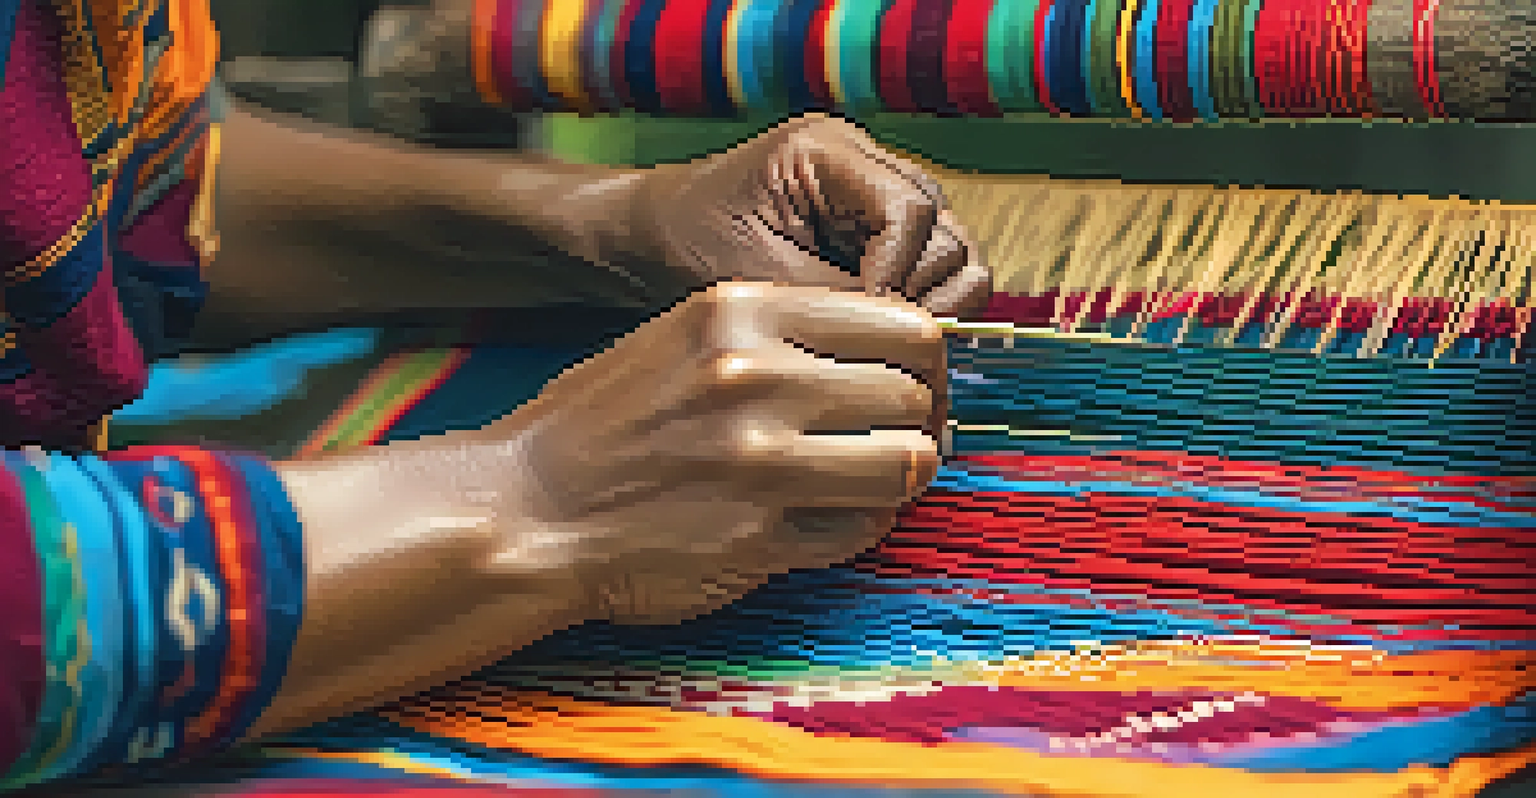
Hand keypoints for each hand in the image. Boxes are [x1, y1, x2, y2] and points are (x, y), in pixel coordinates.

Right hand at [473, 282, 943, 624]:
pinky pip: (862, 530)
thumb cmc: (604, 423)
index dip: (923, 362)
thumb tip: (893, 352)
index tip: (910, 384)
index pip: (903, 323)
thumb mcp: (684, 335)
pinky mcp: (758, 537)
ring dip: (898, 478)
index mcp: (741, 312)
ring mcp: (759, 461)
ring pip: (907, 464)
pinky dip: (856, 528)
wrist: (526, 508)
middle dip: (917, 422)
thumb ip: (783, 334)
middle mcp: (757, 377)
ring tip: (866, 481)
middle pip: (913, 394)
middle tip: (895, 439)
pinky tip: (820, 519)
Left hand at [621, 115, 991, 317]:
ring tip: (884, 345)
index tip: (870, 320)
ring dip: (931, 307)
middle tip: (883, 344)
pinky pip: (935, 275)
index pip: (909, 208)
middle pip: (947, 232)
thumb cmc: (689, 244)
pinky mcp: (885, 237)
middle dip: (923, 296)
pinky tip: (882, 340)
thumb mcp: (754, 274)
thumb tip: (900, 339)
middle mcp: (869, 166)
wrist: (659, 237)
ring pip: (955, 256)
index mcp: (829, 151)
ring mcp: (882, 200)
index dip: (900, 273)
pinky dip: (921, 311)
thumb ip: (831, 299)